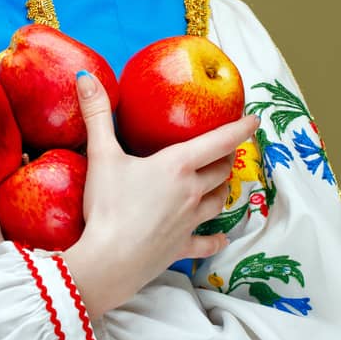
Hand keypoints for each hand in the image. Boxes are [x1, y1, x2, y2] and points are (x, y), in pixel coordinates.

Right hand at [62, 70, 257, 316]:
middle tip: (227, 150)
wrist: (108, 261)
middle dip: (227, 158)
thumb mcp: (101, 156)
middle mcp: (192, 192)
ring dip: (222, 189)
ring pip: (219, 201)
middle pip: (221, 171)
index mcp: (178, 166)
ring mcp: (190, 222)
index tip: (254, 119)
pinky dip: (216, 239)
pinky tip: (220, 239)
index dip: (239, 129)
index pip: (219, 141)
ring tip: (221, 182)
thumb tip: (86, 77)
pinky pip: (207, 243)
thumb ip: (96, 115)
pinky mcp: (182, 247)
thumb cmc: (108, 206)